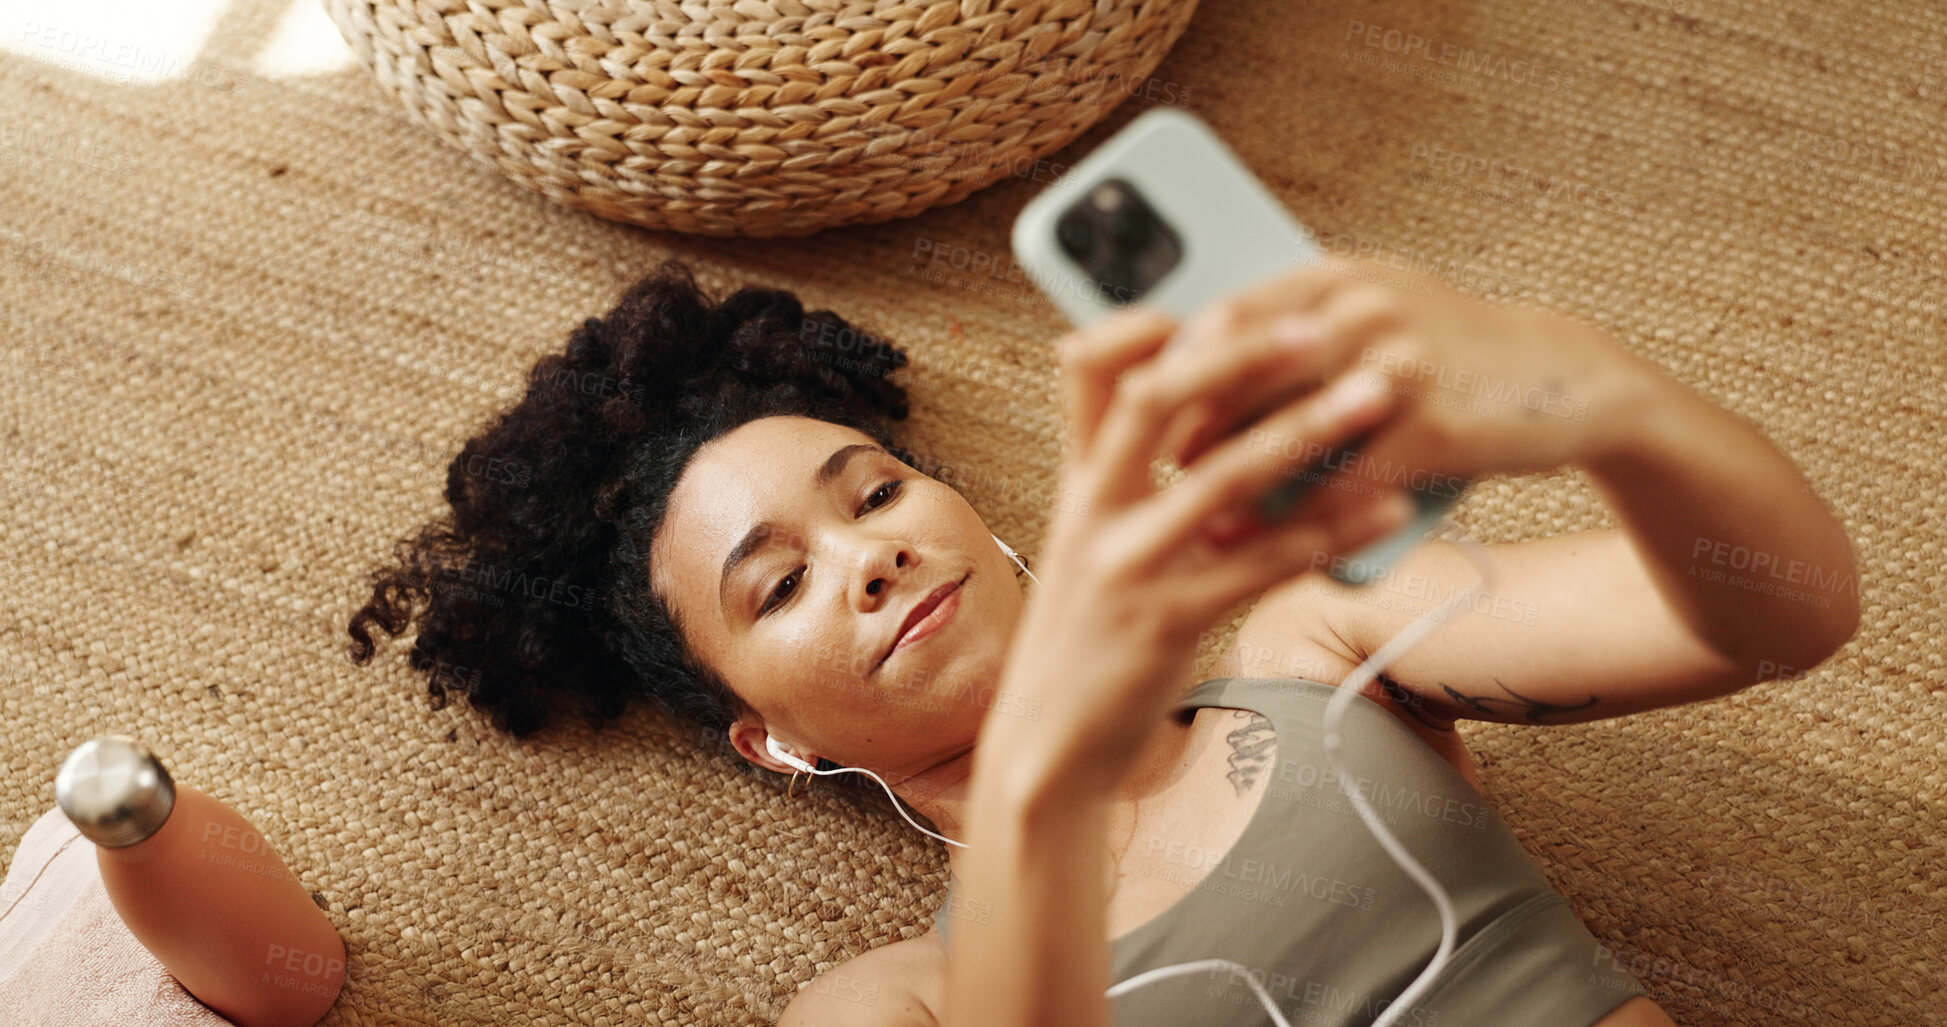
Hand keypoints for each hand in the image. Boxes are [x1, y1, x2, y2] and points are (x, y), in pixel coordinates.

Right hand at [981, 303, 1419, 795]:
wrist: (1046, 753)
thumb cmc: (1082, 649)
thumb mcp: (1086, 556)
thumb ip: (1128, 494)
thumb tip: (1198, 438)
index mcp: (1076, 488)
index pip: (1085, 375)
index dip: (1140, 325)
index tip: (1210, 303)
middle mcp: (1094, 513)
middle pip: (1155, 399)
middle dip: (1239, 355)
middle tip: (1317, 327)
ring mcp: (1129, 566)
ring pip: (1221, 477)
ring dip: (1307, 427)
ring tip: (1378, 394)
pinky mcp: (1169, 623)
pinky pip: (1262, 562)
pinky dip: (1331, 530)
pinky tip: (1386, 508)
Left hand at [1153, 254, 1650, 510]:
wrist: (1566, 381)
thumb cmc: (1452, 353)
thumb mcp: (1378, 311)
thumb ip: (1301, 327)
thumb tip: (1206, 358)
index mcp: (1339, 276)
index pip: (1228, 313)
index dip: (1177, 365)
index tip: (1140, 409)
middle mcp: (1363, 308)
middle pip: (1244, 370)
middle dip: (1193, 427)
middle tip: (1158, 472)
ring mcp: (1397, 367)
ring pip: (1287, 429)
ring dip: (1233, 479)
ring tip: (1196, 518)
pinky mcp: (1430, 427)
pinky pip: (1343, 482)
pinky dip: (1296, 520)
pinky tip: (1263, 547)